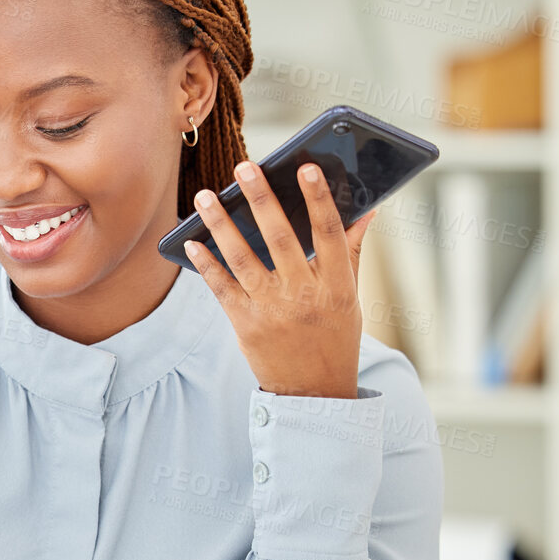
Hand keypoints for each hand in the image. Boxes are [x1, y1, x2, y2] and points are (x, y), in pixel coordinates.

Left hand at [184, 160, 372, 398]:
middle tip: (243, 168)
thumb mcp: (350, 298)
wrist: (314, 392)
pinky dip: (205, 264)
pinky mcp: (245, 325)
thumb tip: (366, 211)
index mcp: (336, 285)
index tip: (305, 167)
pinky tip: (192, 241)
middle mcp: (305, 295)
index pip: (329, 233)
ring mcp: (272, 311)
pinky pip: (221, 288)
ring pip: (243, 258)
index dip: (318, 198)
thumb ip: (352, 253)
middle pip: (280, 238)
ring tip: (206, 196)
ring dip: (221, 224)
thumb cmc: (334, 337)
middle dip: (260, 200)